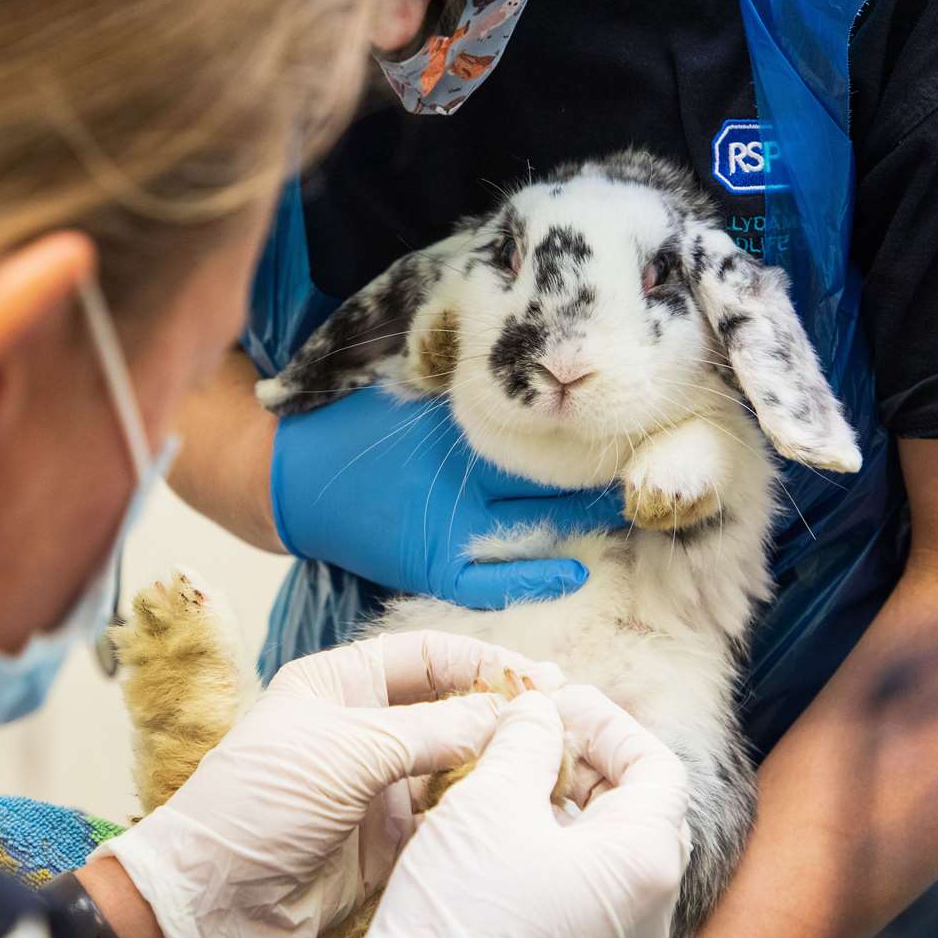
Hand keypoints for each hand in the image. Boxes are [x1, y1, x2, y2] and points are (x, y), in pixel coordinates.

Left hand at [94, 630, 566, 937]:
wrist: (215, 901)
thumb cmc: (258, 804)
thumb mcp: (349, 751)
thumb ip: (433, 730)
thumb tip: (505, 713)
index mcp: (337, 686)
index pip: (424, 657)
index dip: (481, 662)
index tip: (536, 677)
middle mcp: (361, 729)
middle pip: (446, 708)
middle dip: (497, 712)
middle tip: (559, 720)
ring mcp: (375, 785)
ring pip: (452, 764)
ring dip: (495, 762)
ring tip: (551, 763)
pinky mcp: (386, 839)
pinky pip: (445, 815)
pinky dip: (479, 809)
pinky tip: (517, 806)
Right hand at [271, 387, 624, 608]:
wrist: (283, 474)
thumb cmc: (346, 419)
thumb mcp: (405, 385)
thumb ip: (462, 379)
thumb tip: (530, 357)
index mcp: (454, 429)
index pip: (540, 429)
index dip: (589, 426)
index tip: (634, 415)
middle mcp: (459, 481)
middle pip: (550, 477)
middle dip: (600, 471)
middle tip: (654, 461)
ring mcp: (447, 530)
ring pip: (532, 526)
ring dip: (583, 518)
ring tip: (633, 506)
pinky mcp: (429, 566)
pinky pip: (490, 581)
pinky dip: (535, 577)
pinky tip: (578, 569)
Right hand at [323, 686, 691, 937]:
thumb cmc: (464, 910)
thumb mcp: (491, 801)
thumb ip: (526, 740)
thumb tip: (539, 710)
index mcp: (643, 862)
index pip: (656, 766)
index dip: (607, 723)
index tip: (558, 703)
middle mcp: (648, 908)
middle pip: (637, 808)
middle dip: (587, 761)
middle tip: (535, 734)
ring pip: (608, 850)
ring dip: (565, 803)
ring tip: (509, 776)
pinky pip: (586, 890)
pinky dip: (555, 848)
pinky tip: (502, 832)